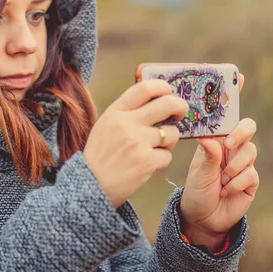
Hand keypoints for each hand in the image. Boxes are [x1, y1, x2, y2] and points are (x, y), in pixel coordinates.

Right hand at [84, 80, 188, 207]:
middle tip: (180, 112)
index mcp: (116, 111)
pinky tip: (147, 164)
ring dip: (169, 139)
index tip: (168, 92)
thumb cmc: (100, 154)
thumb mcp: (106, 124)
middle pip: (167, 104)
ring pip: (172, 132)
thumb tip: (155, 100)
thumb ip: (126, 111)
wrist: (91, 185)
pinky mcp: (147, 162)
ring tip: (155, 147)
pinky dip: (161, 160)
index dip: (162, 87)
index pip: (145, 88)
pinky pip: (167, 156)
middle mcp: (128, 123)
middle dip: (180, 106)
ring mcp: (138, 142)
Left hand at [179, 74, 259, 249]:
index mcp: (215, 139)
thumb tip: (212, 140)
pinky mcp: (251, 180)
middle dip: (241, 132)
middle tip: (228, 143)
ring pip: (250, 151)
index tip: (238, 76)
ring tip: (220, 180)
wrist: (203, 219)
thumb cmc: (195, 190)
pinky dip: (236, 183)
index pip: (226, 115)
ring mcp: (243, 163)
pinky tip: (225, 191)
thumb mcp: (196, 173)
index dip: (234, 95)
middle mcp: (231, 147)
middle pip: (247, 127)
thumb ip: (207, 157)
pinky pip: (250, 174)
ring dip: (234, 166)